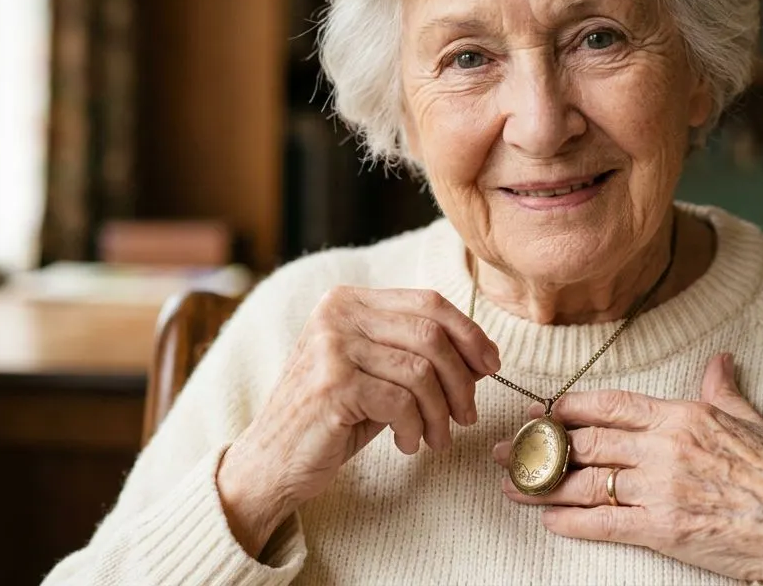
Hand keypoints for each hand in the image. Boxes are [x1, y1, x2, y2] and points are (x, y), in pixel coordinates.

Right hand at [218, 287, 499, 555]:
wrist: (271, 461)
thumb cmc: (332, 418)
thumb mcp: (378, 376)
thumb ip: (421, 356)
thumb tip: (484, 355)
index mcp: (348, 300)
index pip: (428, 302)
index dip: (469, 333)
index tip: (491, 365)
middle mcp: (337, 314)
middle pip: (431, 334)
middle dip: (461, 380)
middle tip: (467, 415)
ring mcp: (331, 347)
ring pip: (421, 371)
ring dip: (440, 412)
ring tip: (436, 437)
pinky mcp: (332, 386)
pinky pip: (401, 402)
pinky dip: (415, 428)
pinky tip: (408, 444)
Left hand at [494, 353, 762, 580]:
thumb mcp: (750, 418)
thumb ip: (721, 390)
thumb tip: (718, 361)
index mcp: (682, 415)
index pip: (609, 404)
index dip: (568, 407)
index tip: (543, 411)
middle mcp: (664, 447)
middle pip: (586, 442)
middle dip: (541, 446)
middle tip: (509, 449)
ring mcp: (661, 488)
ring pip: (586, 482)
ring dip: (542, 484)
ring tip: (512, 485)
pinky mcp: (664, 529)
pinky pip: (605, 523)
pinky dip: (572, 520)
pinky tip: (549, 518)